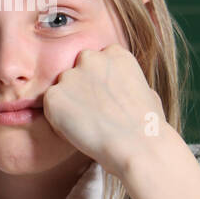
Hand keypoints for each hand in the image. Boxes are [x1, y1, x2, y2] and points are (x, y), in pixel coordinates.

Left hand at [41, 44, 169, 179]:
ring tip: (87, 126)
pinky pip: (50, 106)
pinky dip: (58, 120)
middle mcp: (91, 58)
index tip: (106, 99)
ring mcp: (71, 75)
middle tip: (92, 113)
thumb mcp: (146, 92)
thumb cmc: (149, 126)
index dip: (99, 81)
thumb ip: (126, 82)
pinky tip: (78, 132)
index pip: (97, 60)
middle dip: (81, 87)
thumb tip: (121, 88)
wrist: (138, 145)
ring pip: (62, 88)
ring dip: (69, 103)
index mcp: (115, 54)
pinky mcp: (54, 96)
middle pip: (76, 69)